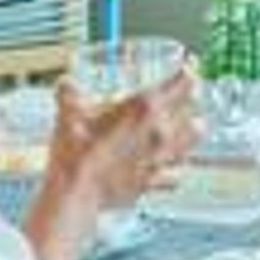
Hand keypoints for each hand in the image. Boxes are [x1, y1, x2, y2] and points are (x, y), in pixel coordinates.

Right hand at [49, 66, 202, 213]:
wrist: (75, 193)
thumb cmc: (75, 152)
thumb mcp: (68, 113)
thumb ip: (69, 93)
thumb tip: (66, 85)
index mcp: (145, 108)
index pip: (182, 83)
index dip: (189, 72)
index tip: (190, 66)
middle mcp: (160, 132)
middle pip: (193, 111)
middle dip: (192, 100)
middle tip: (188, 94)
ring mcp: (160, 159)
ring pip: (192, 142)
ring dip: (192, 131)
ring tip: (190, 126)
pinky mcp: (153, 182)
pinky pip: (176, 173)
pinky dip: (175, 167)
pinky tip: (170, 165)